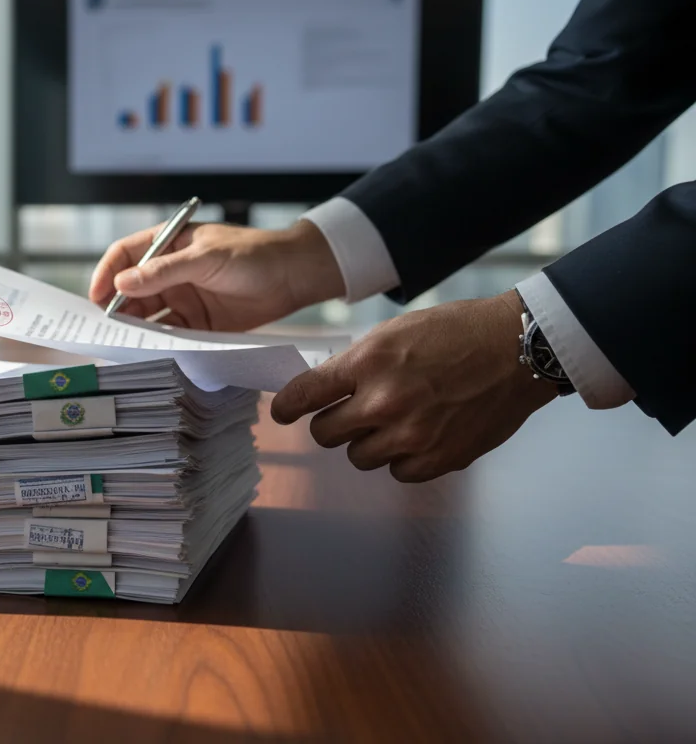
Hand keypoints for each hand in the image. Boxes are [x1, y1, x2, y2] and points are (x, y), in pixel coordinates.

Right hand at [88, 219, 344, 330]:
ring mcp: (183, 298)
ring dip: (137, 328)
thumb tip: (122, 284)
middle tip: (107, 330)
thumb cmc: (252, 254)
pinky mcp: (198, 323)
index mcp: (167, 244)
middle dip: (117, 308)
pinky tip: (155, 351)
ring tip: (128, 343)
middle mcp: (169, 272)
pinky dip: (161, 342)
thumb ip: (164, 272)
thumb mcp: (205, 258)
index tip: (95, 299)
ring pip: (148, 315)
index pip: (124, 256)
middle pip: (131, 290)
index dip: (106, 274)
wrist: (294, 276)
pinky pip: (171, 333)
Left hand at [270, 291, 557, 481]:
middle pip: (326, 433)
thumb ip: (356, 365)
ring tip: (396, 420)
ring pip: (359, 457)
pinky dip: (403, 459)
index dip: (289, 407)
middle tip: (351, 412)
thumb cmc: (457, 333)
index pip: (305, 395)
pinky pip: (398, 472)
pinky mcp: (440, 458)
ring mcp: (412, 434)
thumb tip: (322, 391)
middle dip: (334, 423)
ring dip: (369, 442)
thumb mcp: (395, 333)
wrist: (520, 348)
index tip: (284, 412)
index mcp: (368, 362)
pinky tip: (420, 436)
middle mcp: (384, 402)